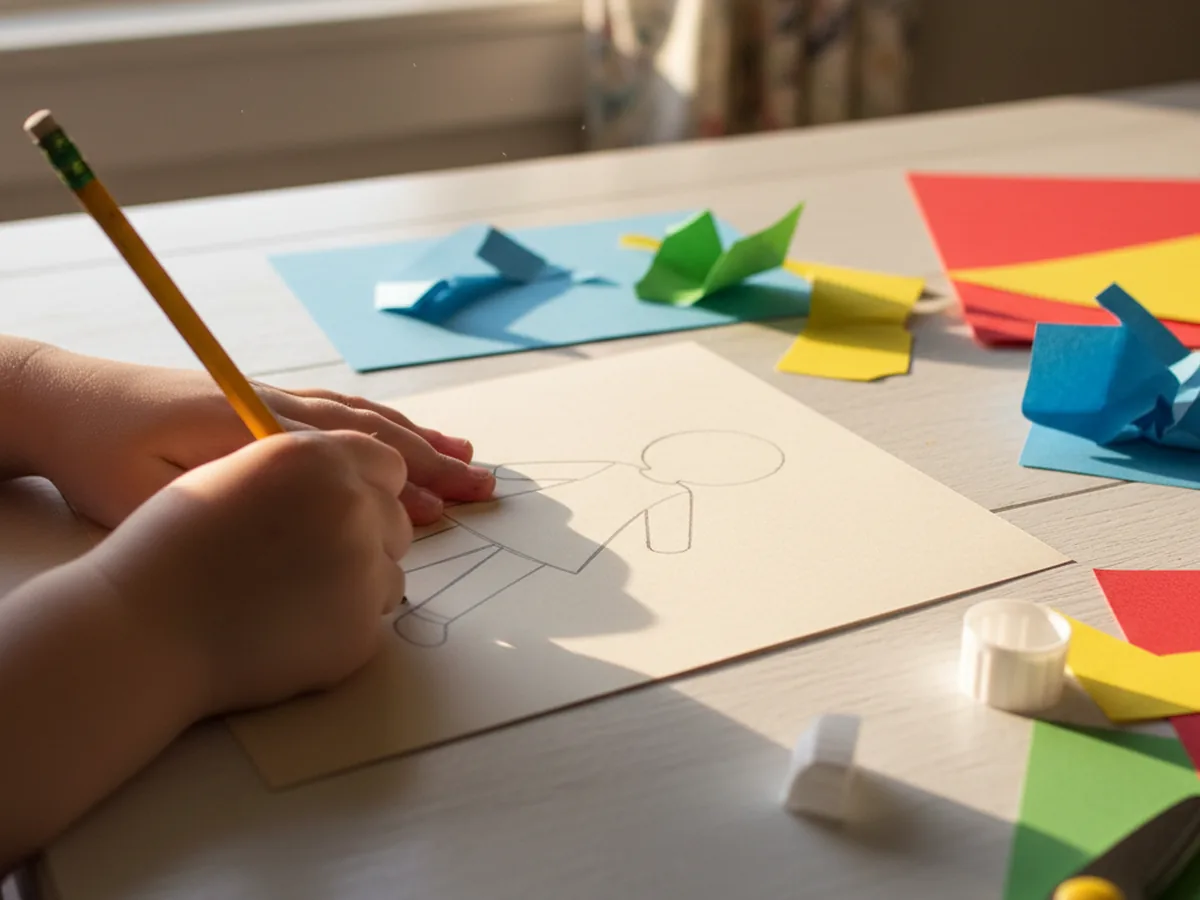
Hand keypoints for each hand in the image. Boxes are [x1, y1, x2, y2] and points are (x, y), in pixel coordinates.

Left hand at [19, 344, 493, 528]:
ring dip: (416, 438)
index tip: (447, 507)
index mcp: (254, 428)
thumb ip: (225, 497)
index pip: (349, 452)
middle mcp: (275, 407)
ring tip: (464, 458)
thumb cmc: (97, 457)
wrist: (62, 400)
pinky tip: (401, 433)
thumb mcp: (145, 493)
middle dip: (431, 461)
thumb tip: (297, 509)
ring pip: (361, 417)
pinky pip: (338, 411)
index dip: (403, 480)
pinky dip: (379, 423)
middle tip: (483, 486)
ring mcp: (272, 401)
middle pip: (369, 430)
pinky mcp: (261, 403)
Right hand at [84, 429, 410, 712]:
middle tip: (308, 558)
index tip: (345, 506)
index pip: (387, 463)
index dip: (367, 486)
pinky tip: (290, 626)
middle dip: (366, 534)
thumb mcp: (237, 474)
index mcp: (318, 458)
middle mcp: (351, 504)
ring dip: (358, 578)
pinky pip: (374, 619)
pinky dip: (344, 622)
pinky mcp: (360, 629)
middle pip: (395, 518)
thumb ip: (306, 471)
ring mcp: (362, 569)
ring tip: (290, 592)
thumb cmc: (174, 546)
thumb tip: (356, 483)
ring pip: (390, 569)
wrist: (143, 628)